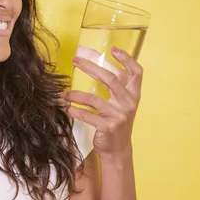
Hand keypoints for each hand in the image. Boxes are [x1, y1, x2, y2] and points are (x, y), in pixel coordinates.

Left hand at [61, 46, 142, 163]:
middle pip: (110, 79)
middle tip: (76, 60)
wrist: (118, 150)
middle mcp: (128, 104)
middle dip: (91, 67)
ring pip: (93, 99)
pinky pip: (88, 115)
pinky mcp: (108, 127)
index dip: (127, 59)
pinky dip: (75, 111)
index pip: (136, 73)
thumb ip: (114, 87)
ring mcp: (119, 116)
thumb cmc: (116, 122)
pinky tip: (68, 109)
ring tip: (63, 94)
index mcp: (133, 95)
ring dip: (75, 95)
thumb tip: (95, 65)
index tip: (113, 49)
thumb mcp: (121, 104)